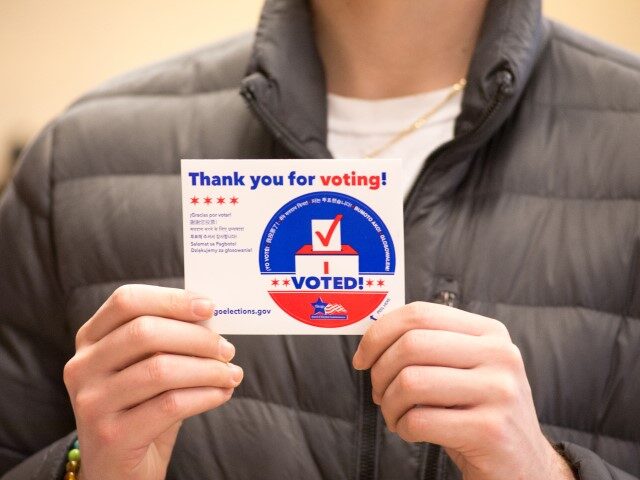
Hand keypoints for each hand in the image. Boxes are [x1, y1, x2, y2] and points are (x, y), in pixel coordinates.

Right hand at [64, 285, 241, 479]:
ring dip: (208, 369)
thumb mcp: (149, 367)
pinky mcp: (111, 435)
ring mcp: (92, 402)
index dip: (171, 299)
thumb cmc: (142, 409)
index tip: (209, 307)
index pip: (127, 301)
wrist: (118, 471)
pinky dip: (205, 395)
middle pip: (145, 332)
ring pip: (160, 369)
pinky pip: (170, 405)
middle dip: (197, 338)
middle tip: (227, 349)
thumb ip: (170, 340)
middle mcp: (82, 366)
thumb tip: (210, 317)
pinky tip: (222, 393)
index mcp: (91, 339)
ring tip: (231, 374)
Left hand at [353, 302, 574, 479]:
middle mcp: (499, 355)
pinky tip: (411, 432)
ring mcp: (499, 392)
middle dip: (380, 371)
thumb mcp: (463, 370)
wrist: (522, 466)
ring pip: (410, 382)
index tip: (362, 358)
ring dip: (388, 404)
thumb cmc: (477, 413)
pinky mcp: (491, 430)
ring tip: (395, 415)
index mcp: (489, 333)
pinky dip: (402, 428)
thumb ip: (429, 347)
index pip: (420, 314)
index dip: (379, 333)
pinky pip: (419, 420)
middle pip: (411, 345)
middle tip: (378, 392)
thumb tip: (371, 336)